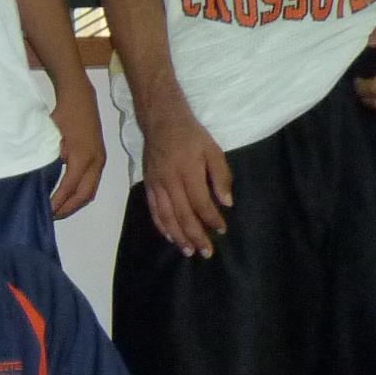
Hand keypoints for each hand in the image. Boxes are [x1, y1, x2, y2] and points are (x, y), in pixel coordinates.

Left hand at [48, 81, 107, 218]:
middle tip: (51, 216)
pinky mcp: (100, 158)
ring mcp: (100, 161)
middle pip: (84, 195)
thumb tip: (40, 181)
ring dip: (75, 203)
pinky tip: (68, 196)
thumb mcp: (50, 137)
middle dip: (68, 208)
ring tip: (59, 210)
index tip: (45, 210)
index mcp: (82, 158)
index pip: (69, 187)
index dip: (57, 201)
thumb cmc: (62, 116)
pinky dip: (81, 193)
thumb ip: (47, 159)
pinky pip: (93, 182)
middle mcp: (96, 162)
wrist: (80, 99)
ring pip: (91, 190)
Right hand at [138, 102, 232, 258]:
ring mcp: (156, 185)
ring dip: (178, 236)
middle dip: (196, 235)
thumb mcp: (213, 150)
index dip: (212, 219)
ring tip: (189, 251)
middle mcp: (170, 181)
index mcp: (188, 171)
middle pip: (183, 215)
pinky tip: (170, 237)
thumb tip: (227, 202)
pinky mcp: (148, 186)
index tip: (222, 230)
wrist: (161, 122)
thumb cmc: (192, 135)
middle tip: (206, 252)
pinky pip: (154, 210)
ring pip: (167, 216)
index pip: (201, 202)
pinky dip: (162, 226)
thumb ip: (221, 176)